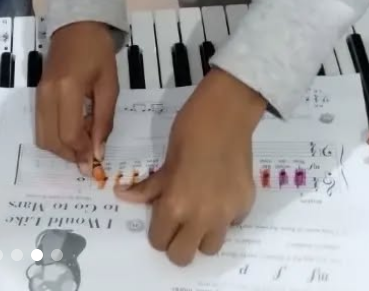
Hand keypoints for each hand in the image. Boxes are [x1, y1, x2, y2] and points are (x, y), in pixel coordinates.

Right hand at [35, 22, 117, 171]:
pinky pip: (41, 124)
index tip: (97, 163)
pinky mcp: (37, 93)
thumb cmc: (99, 52)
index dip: (82, 153)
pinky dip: (55, 135)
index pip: (68, 134)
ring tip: (83, 141)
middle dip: (70, 154)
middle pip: (51, 140)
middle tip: (90, 154)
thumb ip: (104, 121)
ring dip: (61, 147)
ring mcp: (39, 93)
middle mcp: (47, 94)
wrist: (78, 25)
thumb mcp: (109, 86)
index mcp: (68, 89)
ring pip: (42, 136)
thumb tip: (98, 153)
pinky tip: (73, 128)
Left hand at [118, 70, 264, 264]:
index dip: (157, 231)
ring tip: (199, 212)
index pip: (160, 241)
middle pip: (183, 256)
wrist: (227, 112)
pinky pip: (231, 225)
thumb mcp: (166, 158)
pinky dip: (223, 218)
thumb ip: (149, 186)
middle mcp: (202, 217)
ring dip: (201, 235)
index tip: (160, 218)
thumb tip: (122, 196)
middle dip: (176, 243)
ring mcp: (227, 214)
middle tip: (176, 223)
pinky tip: (219, 193)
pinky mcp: (246, 206)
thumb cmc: (189, 129)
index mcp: (176, 204)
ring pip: (210, 248)